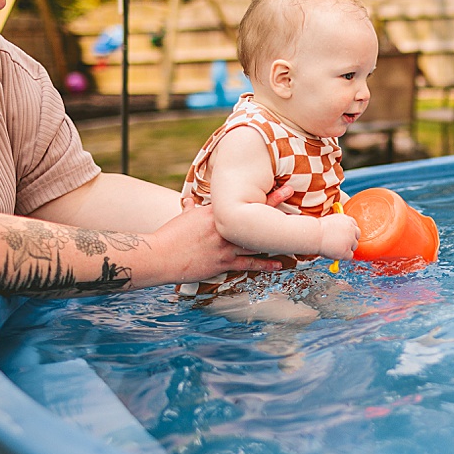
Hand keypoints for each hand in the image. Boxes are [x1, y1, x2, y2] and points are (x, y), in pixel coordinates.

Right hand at [150, 202, 282, 282]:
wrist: (159, 256)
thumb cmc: (169, 236)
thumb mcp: (182, 219)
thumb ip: (190, 210)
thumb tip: (189, 202)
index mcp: (214, 213)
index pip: (243, 202)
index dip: (264, 196)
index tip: (282, 188)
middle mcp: (222, 227)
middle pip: (252, 217)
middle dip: (274, 208)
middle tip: (293, 200)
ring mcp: (224, 246)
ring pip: (255, 241)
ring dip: (275, 239)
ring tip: (294, 238)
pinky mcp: (223, 263)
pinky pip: (249, 264)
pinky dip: (265, 265)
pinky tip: (279, 265)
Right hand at [316, 213, 360, 260]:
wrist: (314, 234)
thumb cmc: (317, 228)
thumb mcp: (331, 221)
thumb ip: (338, 226)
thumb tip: (340, 234)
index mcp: (347, 220)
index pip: (354, 226)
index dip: (349, 232)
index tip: (345, 236)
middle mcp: (351, 229)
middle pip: (357, 236)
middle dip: (350, 240)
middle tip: (341, 243)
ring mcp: (350, 240)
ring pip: (354, 246)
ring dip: (346, 248)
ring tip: (335, 248)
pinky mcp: (347, 250)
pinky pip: (349, 256)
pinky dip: (343, 256)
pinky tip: (335, 254)